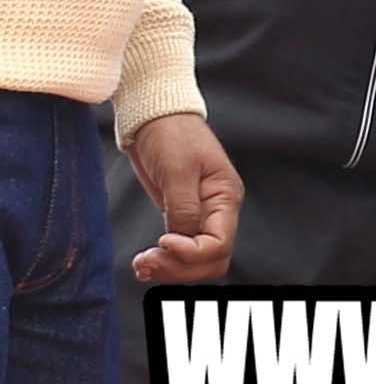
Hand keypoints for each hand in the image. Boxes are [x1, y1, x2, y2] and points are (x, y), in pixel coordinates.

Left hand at [122, 114, 236, 283]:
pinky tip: (144, 261)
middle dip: (180, 267)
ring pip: (196, 259)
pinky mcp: (179, 215)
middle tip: (147, 261)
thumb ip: (183, 208)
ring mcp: (199, 215)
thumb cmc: (171, 134)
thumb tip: (181, 239)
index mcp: (225, 199)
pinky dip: (164, 260)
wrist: (154, 115)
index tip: (162, 241)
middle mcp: (217, 211)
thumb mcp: (178, 170)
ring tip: (141, 264)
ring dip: (171, 267)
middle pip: (211, 259)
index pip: (219, 244)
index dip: (191, 252)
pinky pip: (180, 249)